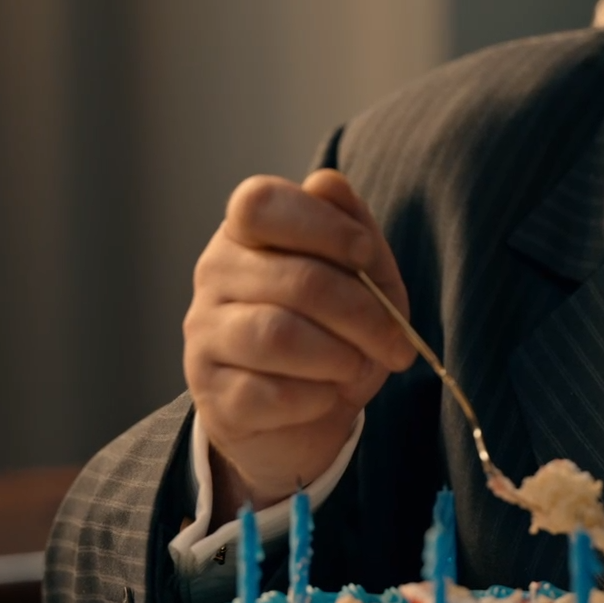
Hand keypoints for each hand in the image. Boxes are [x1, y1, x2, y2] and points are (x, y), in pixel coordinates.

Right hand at [183, 168, 416, 514]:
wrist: (300, 419)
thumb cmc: (332, 331)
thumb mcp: (359, 277)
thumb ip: (350, 229)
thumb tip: (328, 183)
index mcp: (246, 232)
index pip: (261, 203)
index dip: (323, 225)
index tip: (367, 255)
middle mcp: (214, 275)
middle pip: (296, 280)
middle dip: (364, 314)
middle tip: (397, 344)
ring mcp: (205, 336)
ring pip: (279, 336)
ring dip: (340, 357)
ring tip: (358, 367)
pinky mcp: (213, 396)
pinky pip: (272, 394)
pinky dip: (317, 398)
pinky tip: (324, 396)